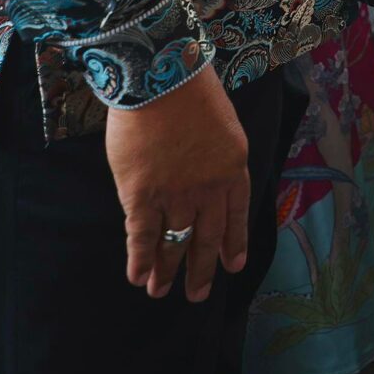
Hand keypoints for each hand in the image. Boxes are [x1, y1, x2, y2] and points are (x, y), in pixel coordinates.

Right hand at [105, 66, 249, 302]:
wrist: (162, 78)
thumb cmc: (193, 91)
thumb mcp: (224, 127)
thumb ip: (218, 160)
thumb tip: (208, 181)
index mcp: (232, 170)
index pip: (235, 216)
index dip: (233, 244)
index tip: (232, 266)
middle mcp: (208, 190)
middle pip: (205, 238)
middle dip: (201, 271)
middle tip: (197, 295)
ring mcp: (174, 196)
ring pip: (173, 244)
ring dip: (167, 272)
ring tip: (161, 293)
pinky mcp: (141, 196)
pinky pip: (141, 237)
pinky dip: (139, 259)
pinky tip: (137, 277)